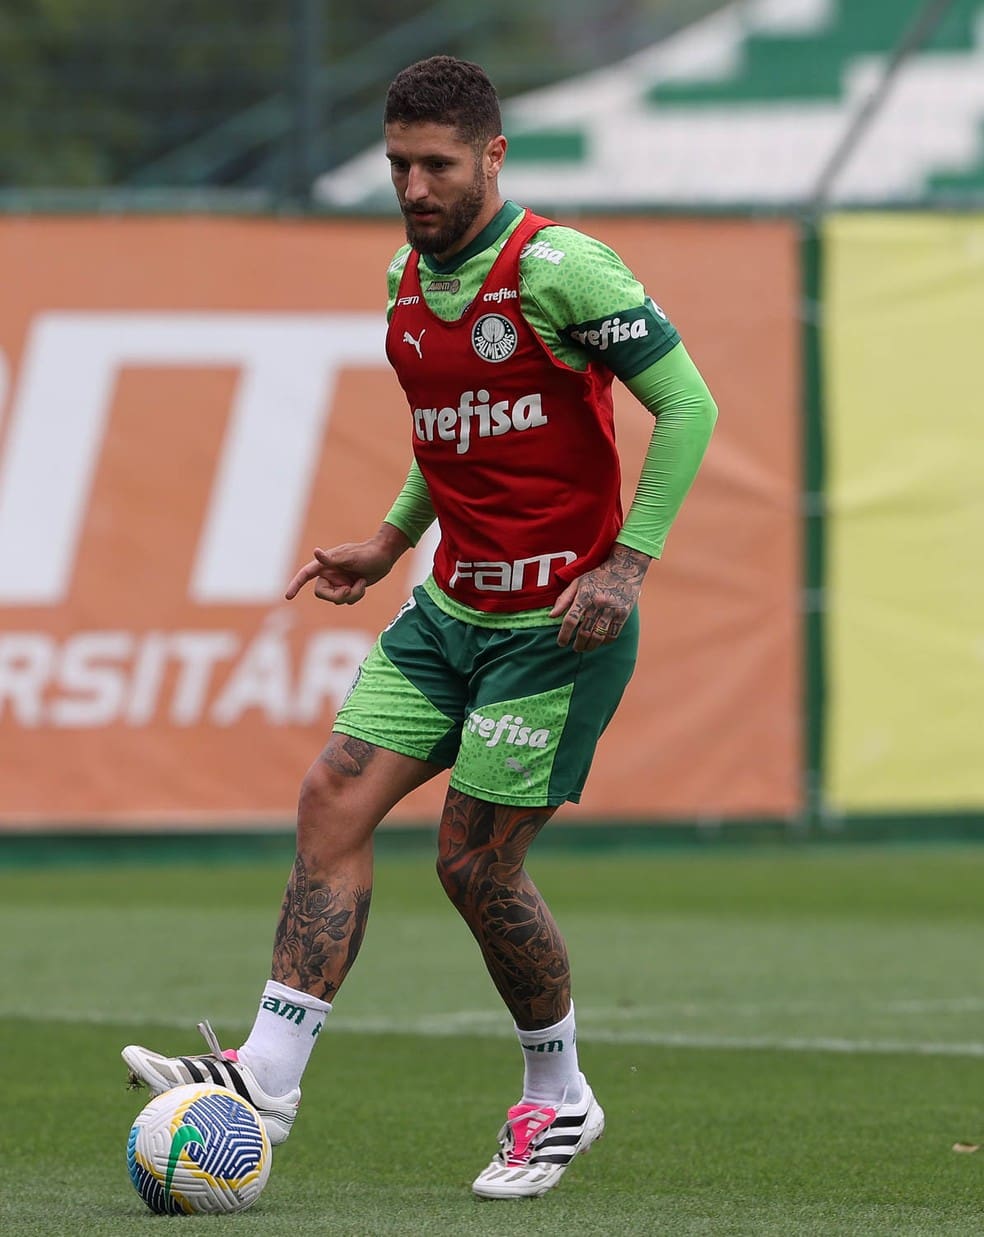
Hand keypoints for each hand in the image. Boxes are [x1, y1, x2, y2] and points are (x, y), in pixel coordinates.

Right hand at [285, 526, 409, 604]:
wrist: (384, 556)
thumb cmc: (367, 554)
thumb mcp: (350, 557)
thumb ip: (331, 559)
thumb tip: (316, 552)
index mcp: (325, 564)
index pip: (305, 575)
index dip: (295, 585)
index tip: (288, 596)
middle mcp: (330, 574)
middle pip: (322, 594)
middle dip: (337, 596)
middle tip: (349, 589)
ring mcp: (339, 582)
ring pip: (337, 600)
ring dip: (351, 595)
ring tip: (361, 582)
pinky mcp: (349, 588)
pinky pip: (347, 600)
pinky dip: (357, 595)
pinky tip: (363, 584)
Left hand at [551, 544, 649, 651]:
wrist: (624, 569)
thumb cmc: (597, 576)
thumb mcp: (577, 583)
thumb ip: (563, 599)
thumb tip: (551, 616)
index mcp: (584, 596)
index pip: (570, 620)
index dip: (564, 635)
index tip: (561, 643)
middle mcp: (597, 604)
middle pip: (584, 632)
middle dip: (578, 644)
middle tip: (575, 648)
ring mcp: (611, 610)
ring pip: (598, 636)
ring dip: (590, 646)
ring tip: (585, 648)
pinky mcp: (623, 614)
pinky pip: (612, 635)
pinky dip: (604, 642)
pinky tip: (599, 642)